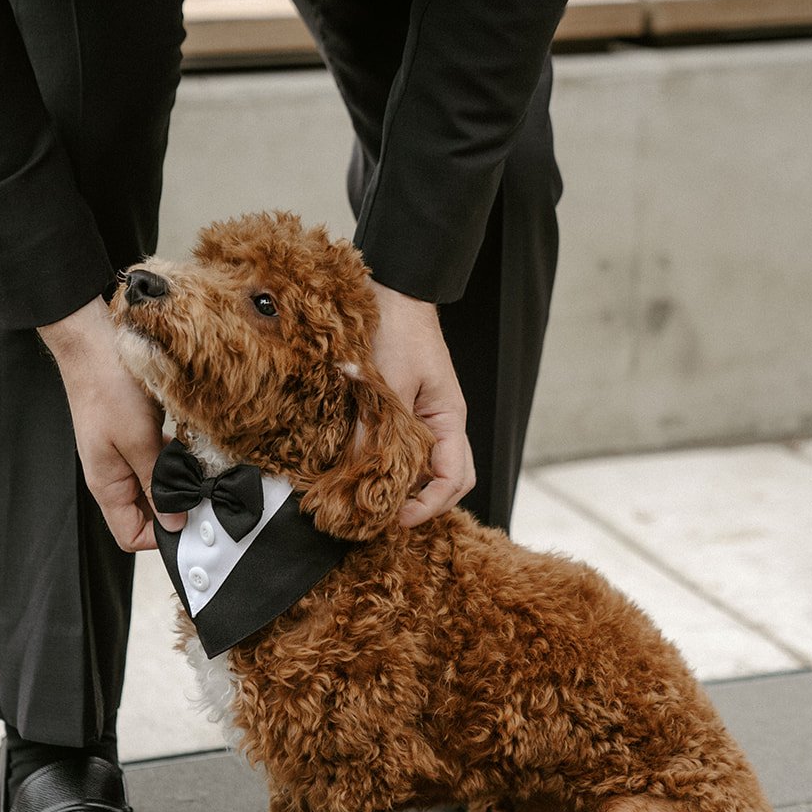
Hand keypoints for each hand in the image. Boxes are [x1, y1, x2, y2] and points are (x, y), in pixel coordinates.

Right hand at [38, 297, 185, 551]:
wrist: (96, 346)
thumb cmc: (109, 390)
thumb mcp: (139, 441)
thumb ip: (158, 483)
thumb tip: (175, 523)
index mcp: (107, 486)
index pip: (131, 536)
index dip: (161, 537)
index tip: (192, 523)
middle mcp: (113, 477)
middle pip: (145, 513)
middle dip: (175, 508)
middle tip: (205, 496)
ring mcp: (123, 456)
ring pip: (155, 485)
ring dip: (178, 481)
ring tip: (200, 471)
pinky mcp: (133, 436)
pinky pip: (156, 461)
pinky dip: (174, 459)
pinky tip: (189, 447)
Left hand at [369, 280, 474, 525]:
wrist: (394, 293)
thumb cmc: (399, 330)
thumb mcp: (386, 382)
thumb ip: (376, 426)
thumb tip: (358, 471)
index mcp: (449, 418)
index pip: (453, 478)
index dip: (428, 505)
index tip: (396, 518)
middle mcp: (442, 422)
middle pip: (449, 480)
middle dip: (423, 503)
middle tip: (386, 516)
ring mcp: (425, 416)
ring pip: (426, 466)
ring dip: (406, 485)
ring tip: (373, 496)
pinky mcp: (405, 409)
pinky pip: (406, 447)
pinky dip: (391, 462)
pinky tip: (366, 465)